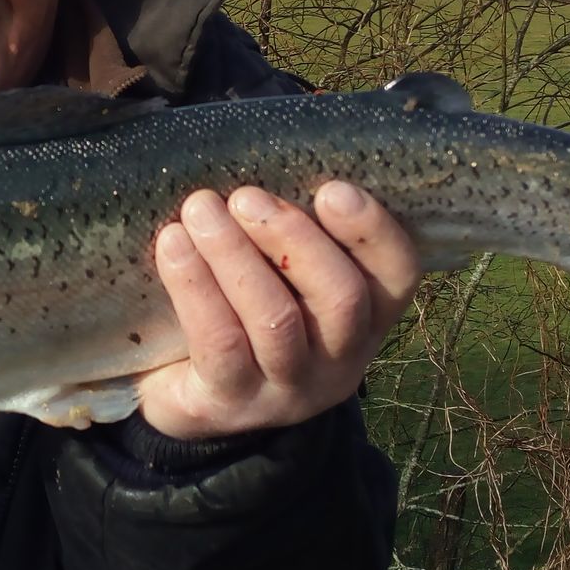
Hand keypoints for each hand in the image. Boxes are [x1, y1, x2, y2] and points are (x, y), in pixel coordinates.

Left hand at [136, 182, 419, 440]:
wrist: (189, 398)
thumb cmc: (243, 314)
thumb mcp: (278, 274)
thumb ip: (286, 234)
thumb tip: (260, 165)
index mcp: (366, 317)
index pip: (397, 273)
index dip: (371, 231)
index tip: (332, 188)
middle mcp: (340, 358)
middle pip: (340, 297)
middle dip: (293, 238)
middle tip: (245, 197)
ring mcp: (288, 388)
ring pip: (276, 320)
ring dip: (235, 255)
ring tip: (200, 210)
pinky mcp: (232, 404)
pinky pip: (219, 342)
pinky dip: (195, 287)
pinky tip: (172, 246)